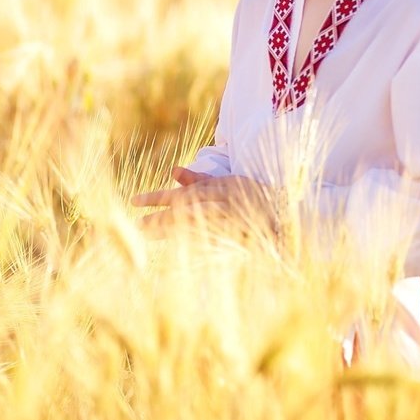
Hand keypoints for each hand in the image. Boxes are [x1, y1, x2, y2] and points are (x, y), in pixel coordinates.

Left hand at [131, 166, 273, 236]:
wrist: (285, 218)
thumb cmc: (253, 198)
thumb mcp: (226, 183)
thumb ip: (199, 180)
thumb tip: (173, 170)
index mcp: (217, 189)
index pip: (180, 194)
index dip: (155, 198)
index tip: (133, 202)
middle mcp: (220, 204)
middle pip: (183, 210)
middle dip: (158, 218)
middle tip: (137, 225)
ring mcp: (228, 222)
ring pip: (193, 225)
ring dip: (169, 230)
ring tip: (148, 234)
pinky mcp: (235, 239)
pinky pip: (208, 242)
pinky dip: (190, 244)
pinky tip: (174, 248)